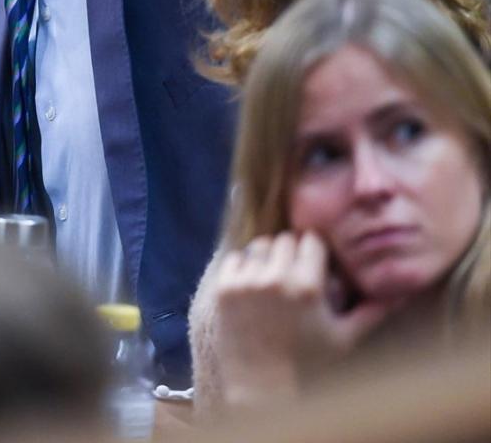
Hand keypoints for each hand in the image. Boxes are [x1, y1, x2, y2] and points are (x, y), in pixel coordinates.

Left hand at [209, 232, 398, 408]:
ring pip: (260, 246)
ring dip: (269, 256)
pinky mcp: (224, 289)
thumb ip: (373, 312)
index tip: (318, 261)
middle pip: (286, 240)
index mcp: (308, 287)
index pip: (312, 240)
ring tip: (277, 276)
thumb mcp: (345, 338)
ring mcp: (246, 283)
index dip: (316, 249)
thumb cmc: (309, 365)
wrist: (262, 387)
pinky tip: (255, 283)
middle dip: (294, 251)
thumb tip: (402, 294)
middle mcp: (275, 279)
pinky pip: (235, 258)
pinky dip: (245, 266)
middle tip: (298, 269)